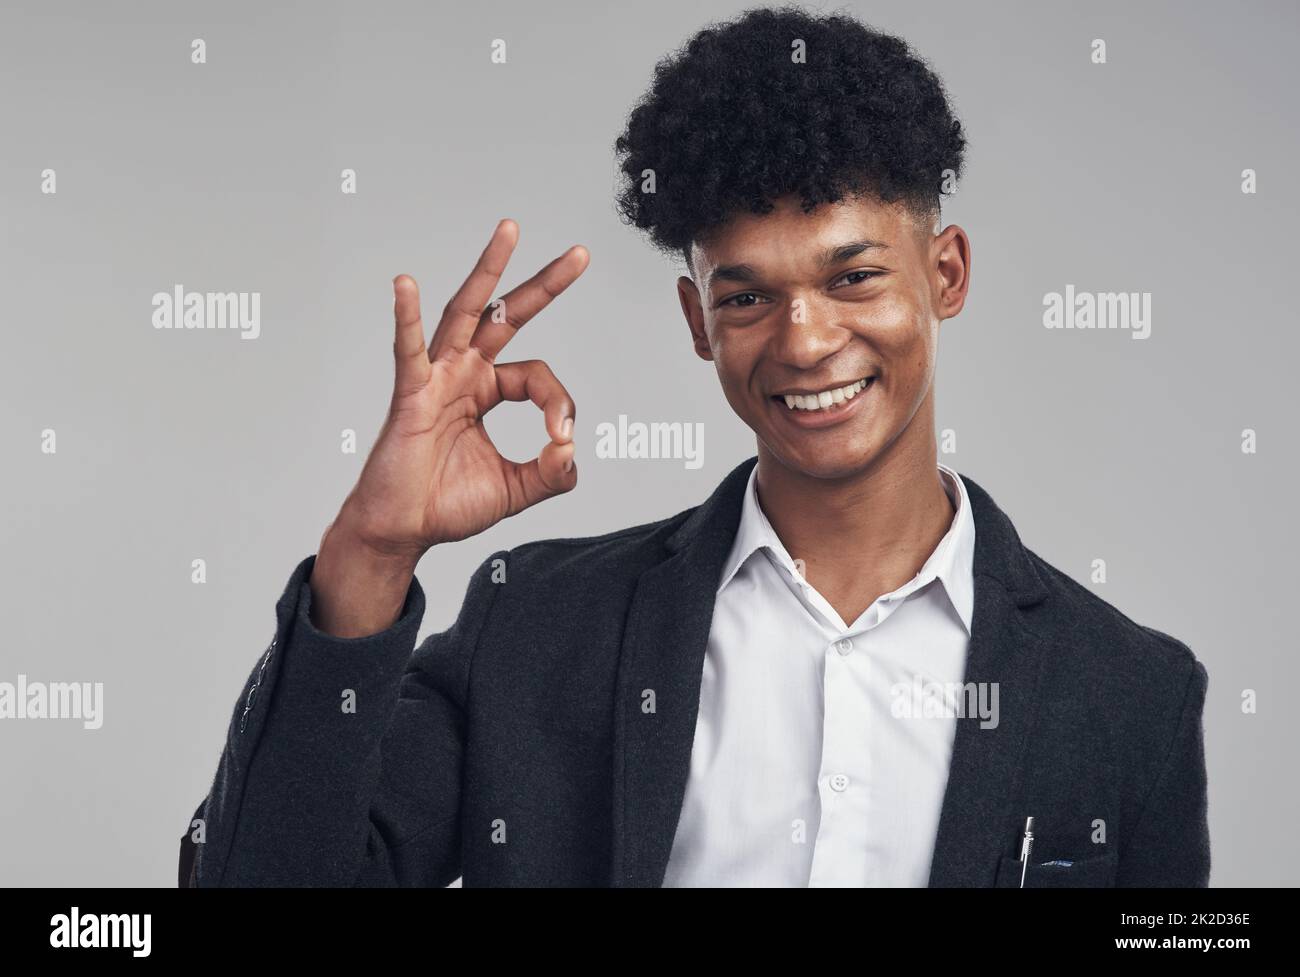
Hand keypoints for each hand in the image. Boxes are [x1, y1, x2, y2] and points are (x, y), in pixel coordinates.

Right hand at [310, 220, 587, 635]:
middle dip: (544, 284)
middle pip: (507, 316)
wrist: (402, 530)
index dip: (558, 403)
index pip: (538, 377)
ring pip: (465, 313)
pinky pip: (407, 350)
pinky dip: (405, 316)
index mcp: (487, 390)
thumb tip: (571, 449)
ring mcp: (436, 378)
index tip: (561, 438)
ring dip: (488, 271)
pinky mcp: (409, 394)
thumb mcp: (516, 489)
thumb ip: (552, 472)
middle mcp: (464, 374)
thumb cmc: (447, 505)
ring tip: (510, 232)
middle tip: (580, 254)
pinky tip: (405, 283)